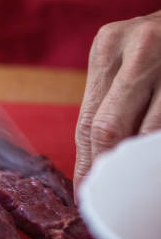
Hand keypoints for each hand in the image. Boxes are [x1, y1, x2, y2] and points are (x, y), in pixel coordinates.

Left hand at [75, 10, 160, 188]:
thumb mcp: (129, 56)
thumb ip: (111, 98)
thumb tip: (96, 159)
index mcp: (108, 46)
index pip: (88, 118)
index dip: (85, 160)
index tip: (85, 189)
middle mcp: (138, 48)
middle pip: (109, 126)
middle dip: (108, 166)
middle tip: (110, 192)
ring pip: (148, 130)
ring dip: (139, 160)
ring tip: (137, 179)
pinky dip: (156, 145)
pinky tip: (151, 157)